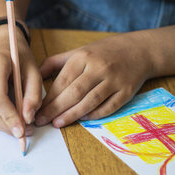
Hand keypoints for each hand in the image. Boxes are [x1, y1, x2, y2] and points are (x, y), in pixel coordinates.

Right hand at [0, 26, 40, 137]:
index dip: (9, 116)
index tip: (22, 131)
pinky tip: (9, 116)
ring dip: (2, 125)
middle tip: (25, 132)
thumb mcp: (34, 72)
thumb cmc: (19, 60)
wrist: (2, 48)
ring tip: (20, 125)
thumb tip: (27, 119)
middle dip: (6, 125)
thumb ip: (34, 95)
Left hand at [36, 35, 152, 127]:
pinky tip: (81, 119)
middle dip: (55, 109)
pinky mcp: (127, 91)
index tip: (36, 109)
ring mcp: (114, 80)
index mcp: (83, 57)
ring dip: (72, 115)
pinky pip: (109, 107)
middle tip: (42, 121)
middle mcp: (99, 68)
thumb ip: (55, 62)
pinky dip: (94, 114)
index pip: (62, 80)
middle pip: (74, 92)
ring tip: (57, 123)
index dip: (48, 97)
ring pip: (90, 101)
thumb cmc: (103, 53)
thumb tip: (34, 76)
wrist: (140, 50)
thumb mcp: (78, 51)